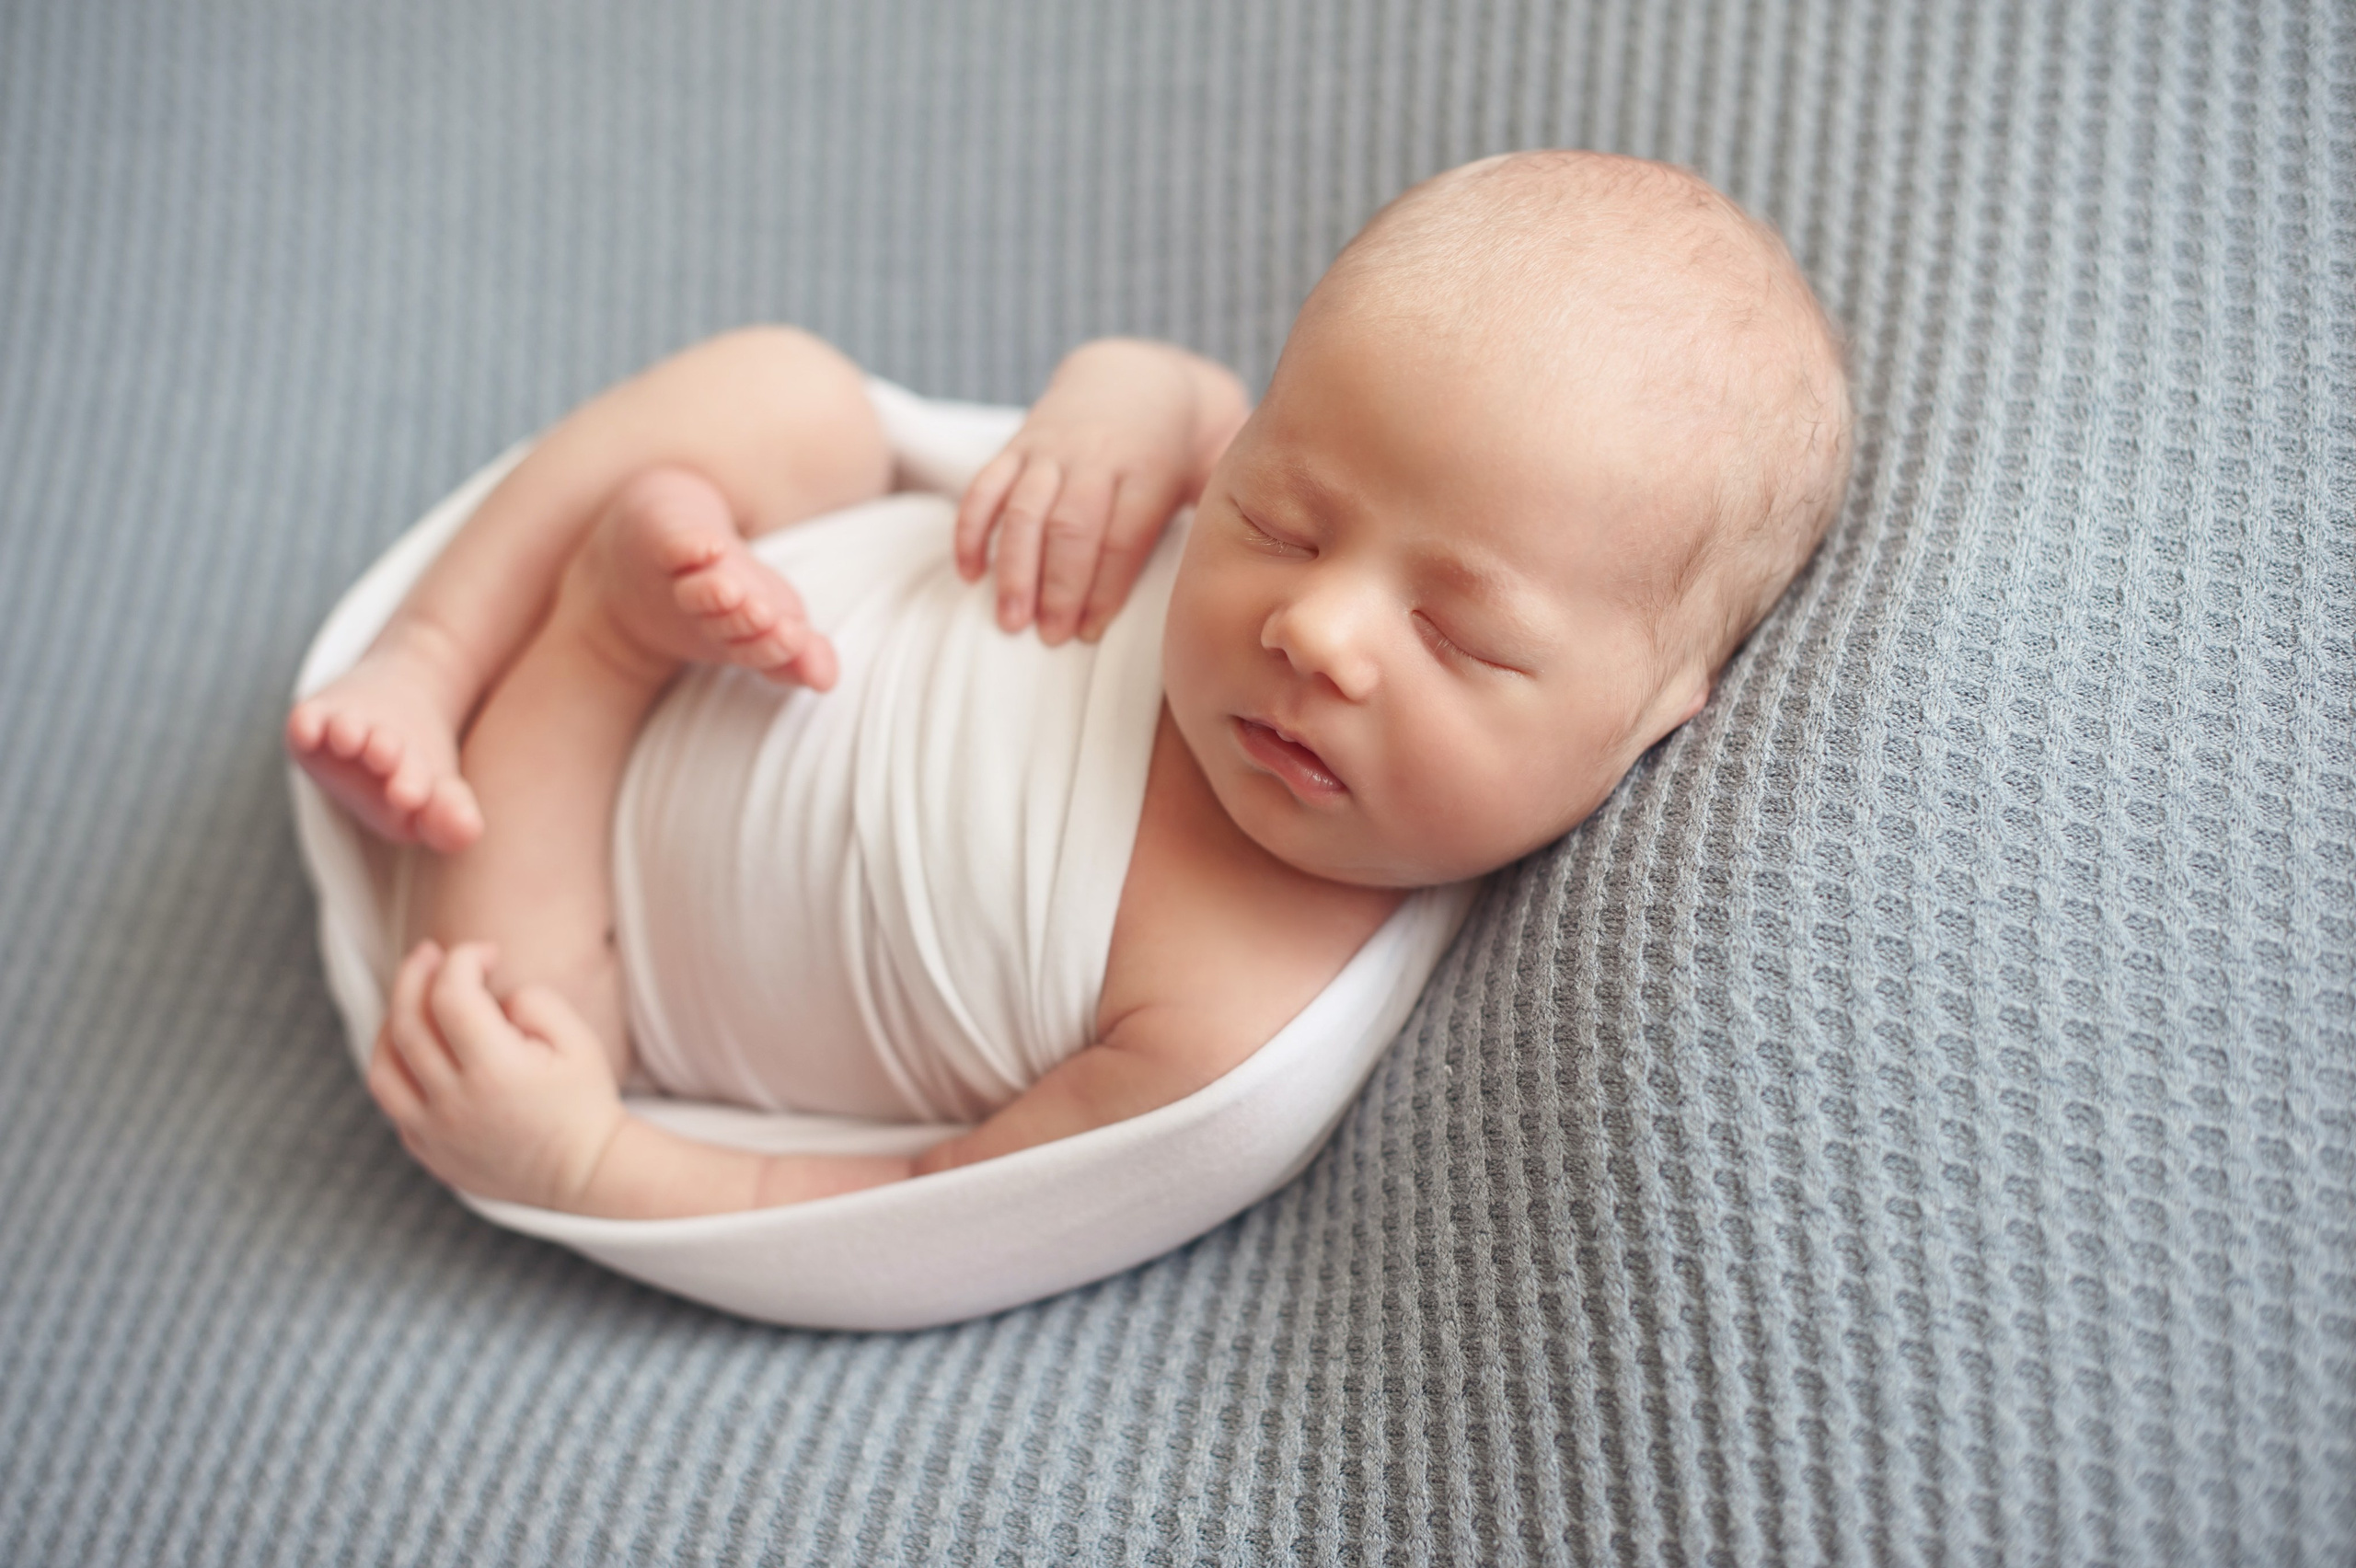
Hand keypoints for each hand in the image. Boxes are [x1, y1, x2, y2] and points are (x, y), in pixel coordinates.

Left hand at [366, 940, 626, 1210]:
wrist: (583, 1172)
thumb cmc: (584, 1100)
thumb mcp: (580, 1041)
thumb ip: (536, 1002)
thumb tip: (492, 996)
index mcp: (497, 1071)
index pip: (452, 995)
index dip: (465, 960)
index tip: (487, 953)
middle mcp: (455, 1102)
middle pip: (408, 1021)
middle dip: (417, 973)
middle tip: (432, 952)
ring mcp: (435, 1131)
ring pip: (384, 1063)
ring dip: (392, 1019)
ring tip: (413, 998)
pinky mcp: (427, 1150)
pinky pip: (392, 1101)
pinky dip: (396, 1063)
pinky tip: (418, 1046)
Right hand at [955, 340, 1228, 643]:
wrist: (1134, 375)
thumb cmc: (1181, 450)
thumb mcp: (1213, 471)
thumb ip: (1225, 517)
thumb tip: (1256, 573)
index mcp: (1149, 469)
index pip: (1122, 535)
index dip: (1103, 587)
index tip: (1090, 632)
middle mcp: (1097, 457)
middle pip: (1070, 526)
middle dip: (1057, 586)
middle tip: (1049, 638)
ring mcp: (1052, 450)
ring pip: (1023, 509)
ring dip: (1012, 568)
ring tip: (1008, 622)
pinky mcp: (1018, 444)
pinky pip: (985, 485)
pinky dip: (971, 529)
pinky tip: (968, 574)